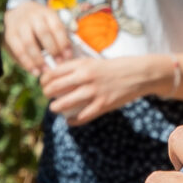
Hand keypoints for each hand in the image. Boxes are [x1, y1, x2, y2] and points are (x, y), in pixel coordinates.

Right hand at [4, 1, 71, 75]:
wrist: (19, 11)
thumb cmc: (42, 22)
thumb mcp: (53, 20)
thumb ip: (64, 31)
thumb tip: (71, 44)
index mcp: (46, 13)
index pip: (56, 26)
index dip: (63, 42)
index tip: (68, 56)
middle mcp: (32, 17)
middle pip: (43, 33)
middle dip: (52, 50)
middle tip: (58, 64)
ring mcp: (20, 25)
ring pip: (28, 43)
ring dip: (38, 59)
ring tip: (46, 70)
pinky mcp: (10, 35)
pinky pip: (18, 50)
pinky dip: (26, 63)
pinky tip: (34, 71)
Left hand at [39, 51, 160, 127]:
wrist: (138, 74)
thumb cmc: (113, 68)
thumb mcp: (93, 62)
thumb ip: (76, 68)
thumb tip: (56, 75)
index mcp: (82, 64)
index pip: (53, 72)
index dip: (44, 80)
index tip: (44, 84)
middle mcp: (85, 77)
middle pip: (54, 88)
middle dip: (47, 94)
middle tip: (48, 97)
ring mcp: (93, 92)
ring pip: (64, 104)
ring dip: (55, 108)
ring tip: (55, 109)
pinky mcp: (102, 105)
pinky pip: (82, 116)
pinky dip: (73, 121)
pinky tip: (69, 121)